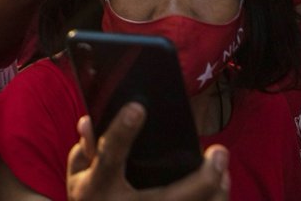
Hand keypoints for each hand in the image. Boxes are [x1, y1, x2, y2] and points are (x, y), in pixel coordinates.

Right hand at [67, 108, 229, 200]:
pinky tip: (221, 186)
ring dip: (216, 192)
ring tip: (224, 168)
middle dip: (202, 178)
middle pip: (171, 196)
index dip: (122, 132)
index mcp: (97, 188)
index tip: (137, 107)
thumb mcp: (76, 176)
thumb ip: (86, 149)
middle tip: (220, 152)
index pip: (110, 156)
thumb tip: (89, 121)